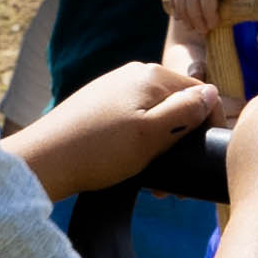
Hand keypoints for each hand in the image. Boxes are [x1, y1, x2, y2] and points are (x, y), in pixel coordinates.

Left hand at [17, 57, 229, 195]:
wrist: (45, 160)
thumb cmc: (100, 150)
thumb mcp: (153, 135)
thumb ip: (186, 111)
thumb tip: (213, 92)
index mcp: (152, 76)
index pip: (201, 94)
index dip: (210, 126)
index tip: (207, 159)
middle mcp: (133, 75)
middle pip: (177, 105)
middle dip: (184, 141)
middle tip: (179, 181)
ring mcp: (114, 89)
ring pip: (155, 117)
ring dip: (163, 148)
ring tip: (157, 183)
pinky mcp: (99, 105)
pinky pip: (133, 121)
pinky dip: (141, 144)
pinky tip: (134, 168)